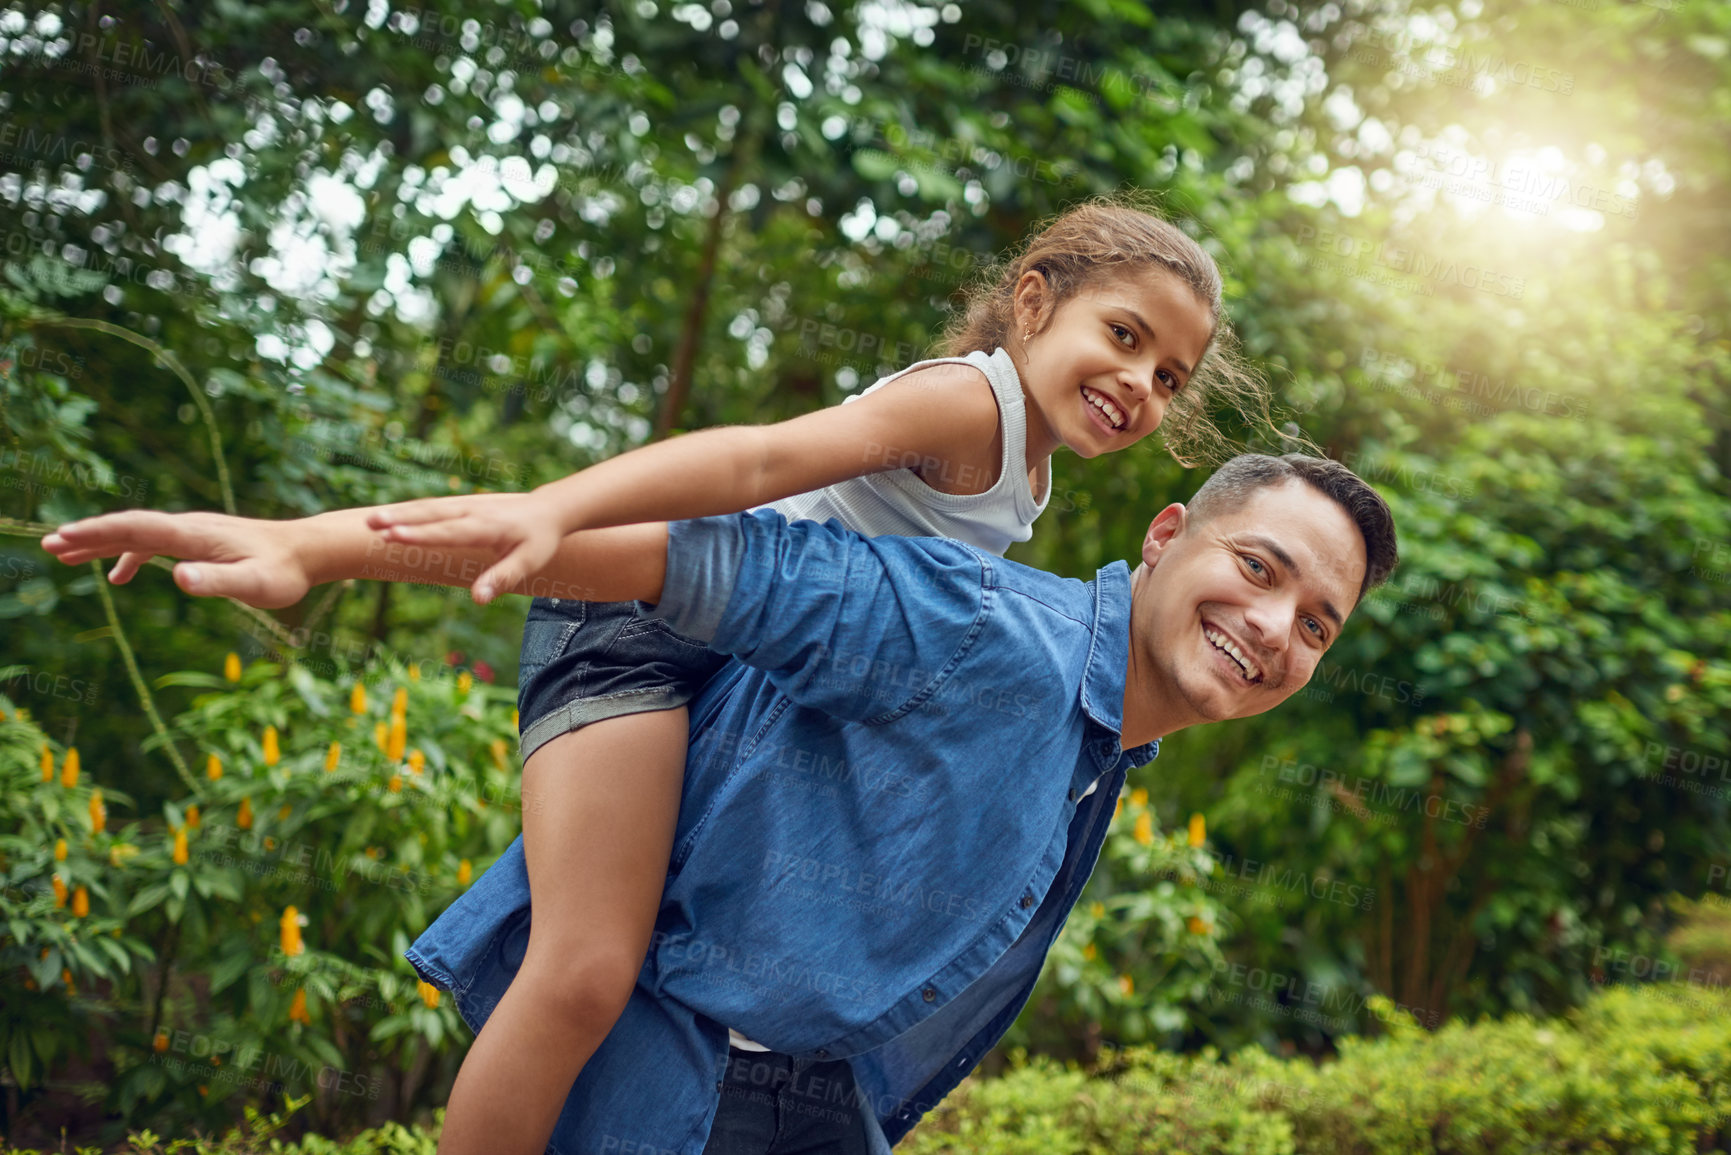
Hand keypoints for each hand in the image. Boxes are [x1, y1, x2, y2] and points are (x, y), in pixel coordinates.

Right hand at [41, 510, 313, 608]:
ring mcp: (192, 533)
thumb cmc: (283, 572)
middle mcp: (189, 527)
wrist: (307, 551)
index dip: (99, 532)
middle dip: (87, 535)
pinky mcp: (199, 542)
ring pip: (137, 533)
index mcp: (195, 535)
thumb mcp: (254, 585)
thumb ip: (217, 583)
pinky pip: (155, 544)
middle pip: (129, 527)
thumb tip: (177, 578)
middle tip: (47, 545)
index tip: (65, 537)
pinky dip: (129, 556)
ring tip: (61, 555)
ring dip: (100, 543)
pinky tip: (116, 578)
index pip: (138, 528)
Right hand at [366, 492, 563, 604]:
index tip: (394, 535)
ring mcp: (466, 505)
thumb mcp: (529, 562)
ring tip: (370, 520)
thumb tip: (478, 599)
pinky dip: (410, 510)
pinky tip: (389, 517)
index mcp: (486, 527)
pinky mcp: (463, 505)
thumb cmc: (539, 540)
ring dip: (400, 513)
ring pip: (429, 508)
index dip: (421, 535)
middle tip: (370, 525)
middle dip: (401, 519)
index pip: (448, 532)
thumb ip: (502, 579)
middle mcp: (472, 512)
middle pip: (432, 515)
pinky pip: (433, 507)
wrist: (548, 510)